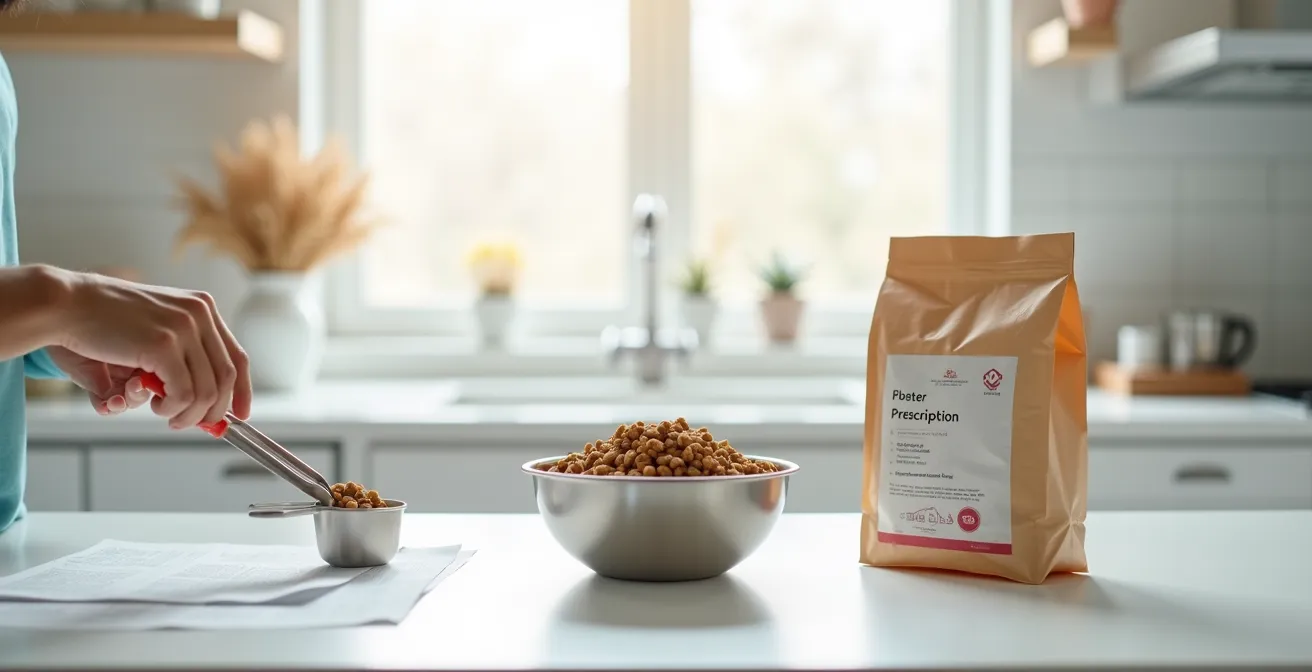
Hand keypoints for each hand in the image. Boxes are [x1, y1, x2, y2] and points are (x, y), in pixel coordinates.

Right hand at [51, 270, 251, 428]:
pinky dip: (173, 408)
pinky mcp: (163, 345)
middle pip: (227, 377)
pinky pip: (185, 393)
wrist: (68, 304)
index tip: (239, 415)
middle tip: (190, 423)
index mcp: (202, 308)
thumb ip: (183, 355)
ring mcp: (183, 328)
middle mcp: (200, 314)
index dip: (241, 391)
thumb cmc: (105, 322)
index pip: (237, 357)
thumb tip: (207, 399)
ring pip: (208, 390)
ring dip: (189, 414)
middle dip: (214, 410)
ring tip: (168, 416)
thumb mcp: (157, 330)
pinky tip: (156, 405)